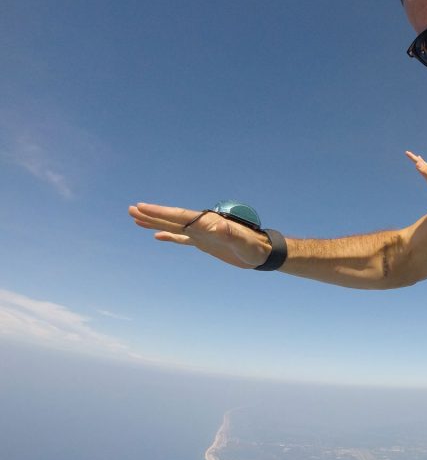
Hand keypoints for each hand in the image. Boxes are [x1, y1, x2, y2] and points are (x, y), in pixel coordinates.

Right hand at [128, 202, 269, 268]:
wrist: (262, 252)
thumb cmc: (254, 247)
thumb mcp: (244, 242)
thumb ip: (230, 234)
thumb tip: (216, 227)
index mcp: (208, 223)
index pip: (179, 216)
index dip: (160, 212)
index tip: (142, 207)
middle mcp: (202, 225)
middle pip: (172, 218)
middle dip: (152, 214)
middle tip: (131, 209)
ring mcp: (202, 234)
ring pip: (174, 226)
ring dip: (156, 222)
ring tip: (136, 218)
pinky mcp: (204, 243)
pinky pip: (182, 238)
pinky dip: (169, 236)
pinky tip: (157, 236)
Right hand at [405, 151, 426, 200]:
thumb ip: (424, 171)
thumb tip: (417, 163)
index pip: (418, 162)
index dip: (412, 157)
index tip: (406, 152)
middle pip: (422, 163)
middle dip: (415, 158)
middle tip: (410, 154)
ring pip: (426, 167)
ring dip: (422, 163)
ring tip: (420, 160)